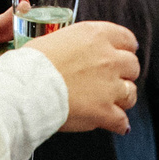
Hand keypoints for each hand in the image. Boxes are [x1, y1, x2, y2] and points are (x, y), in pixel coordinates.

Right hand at [26, 20, 140, 135]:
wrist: (26, 89)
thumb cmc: (32, 64)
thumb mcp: (54, 39)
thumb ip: (74, 44)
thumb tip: (74, 51)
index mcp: (95, 36)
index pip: (126, 38)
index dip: (125, 48)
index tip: (123, 52)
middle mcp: (108, 59)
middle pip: (132, 65)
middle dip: (124, 73)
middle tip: (112, 79)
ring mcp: (109, 86)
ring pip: (131, 93)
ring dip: (123, 97)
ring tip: (112, 101)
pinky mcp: (105, 111)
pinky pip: (122, 121)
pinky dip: (118, 123)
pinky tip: (114, 124)